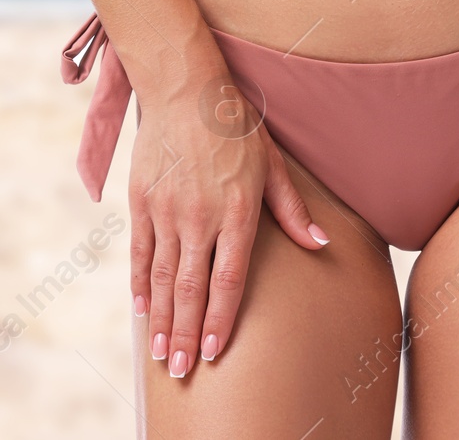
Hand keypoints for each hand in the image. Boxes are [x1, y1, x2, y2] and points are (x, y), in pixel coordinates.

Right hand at [130, 67, 326, 380]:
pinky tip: (140, 308)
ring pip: (162, 276)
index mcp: (236, 212)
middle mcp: (199, 217)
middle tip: (181, 369)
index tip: (212, 352)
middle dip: (185, 333)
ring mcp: (166, 209)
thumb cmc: (234, 125)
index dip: (218, 320)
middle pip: (191, 289)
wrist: (183, 88)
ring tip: (159, 352)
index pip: (228, 280)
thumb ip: (293, 209)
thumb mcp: (272, 164)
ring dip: (160, 318)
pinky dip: (139, 283)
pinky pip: (138, 251)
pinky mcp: (141, 200)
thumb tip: (320, 244)